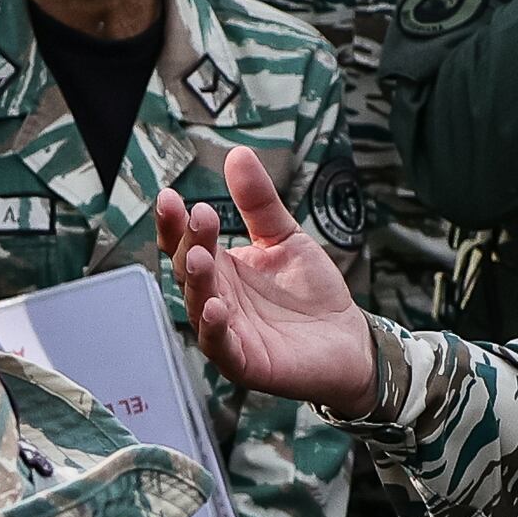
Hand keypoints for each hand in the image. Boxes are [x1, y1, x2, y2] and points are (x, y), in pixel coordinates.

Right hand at [156, 147, 379, 410]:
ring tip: (202, 256)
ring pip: (199, 307)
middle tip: (200, 216)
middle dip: (190, 243)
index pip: (187, 243)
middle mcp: (216, 299)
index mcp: (221, 269)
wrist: (347, 339)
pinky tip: (217, 308)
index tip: (170, 195)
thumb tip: (237, 154)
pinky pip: (222, 347)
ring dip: (198, 282)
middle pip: (190, 269)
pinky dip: (215, 330)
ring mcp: (228, 332)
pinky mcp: (245, 363)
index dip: (175, 223)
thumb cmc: (310, 293)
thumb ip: (259, 203)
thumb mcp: (285, 238)